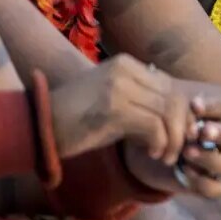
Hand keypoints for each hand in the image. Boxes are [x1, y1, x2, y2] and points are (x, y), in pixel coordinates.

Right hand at [49, 54, 191, 163]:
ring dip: (173, 140)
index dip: (182, 114)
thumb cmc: (77, 119)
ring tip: (165, 155)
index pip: (171, 86)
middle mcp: (125, 69)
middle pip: (175, 98)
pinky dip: (160, 143)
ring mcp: (119, 87)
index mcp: (127, 64)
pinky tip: (151, 154)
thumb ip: (142, 100)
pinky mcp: (113, 108)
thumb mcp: (114, 101)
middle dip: (182, 128)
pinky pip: (154, 126)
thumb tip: (180, 116)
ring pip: (168, 112)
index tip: (180, 136)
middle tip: (177, 150)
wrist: (38, 126)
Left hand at [124, 97, 220, 197]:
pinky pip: (217, 189)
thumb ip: (171, 108)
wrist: (143, 155)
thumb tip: (175, 96)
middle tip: (200, 132)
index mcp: (214, 119)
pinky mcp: (207, 184)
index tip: (193, 105)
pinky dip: (203, 182)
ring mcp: (216, 164)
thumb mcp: (161, 115)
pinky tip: (185, 172)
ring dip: (211, 159)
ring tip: (187, 153)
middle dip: (220, 133)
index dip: (212, 108)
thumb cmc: (158, 129)